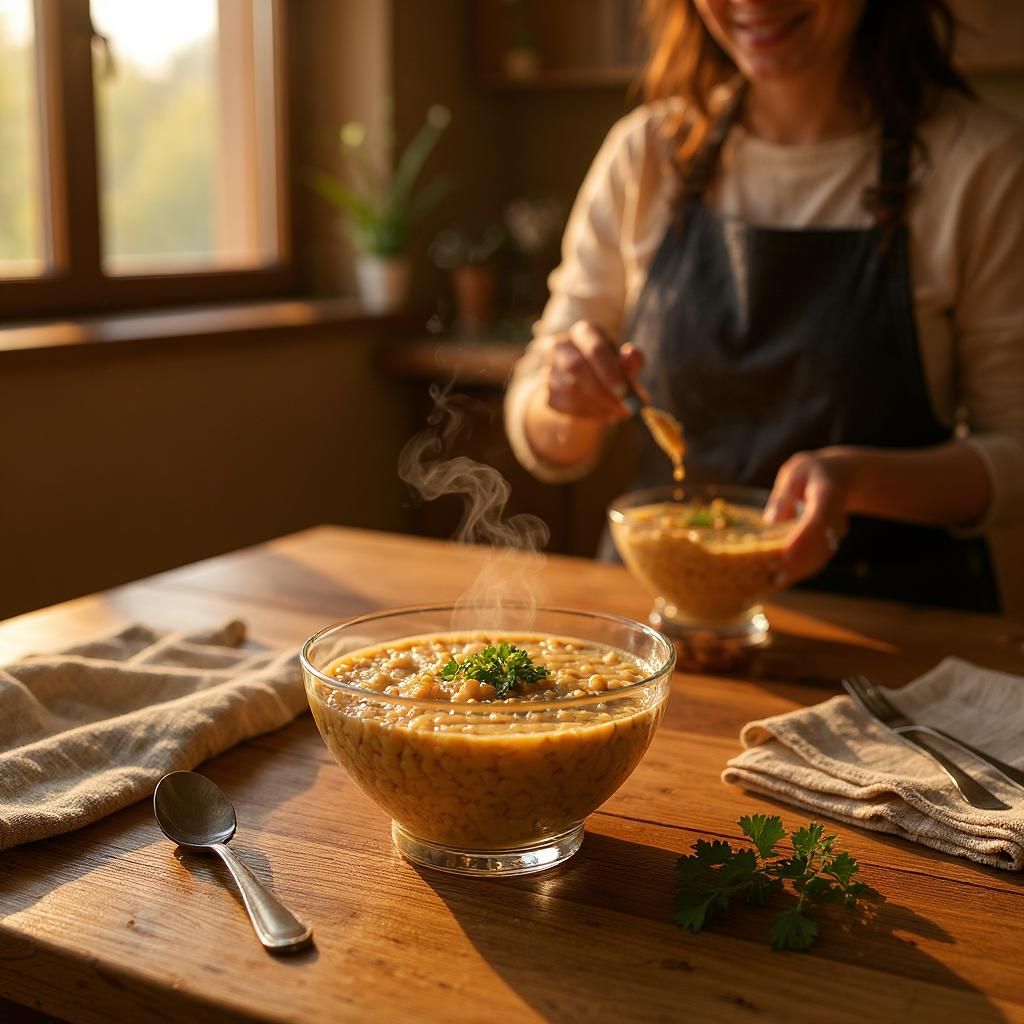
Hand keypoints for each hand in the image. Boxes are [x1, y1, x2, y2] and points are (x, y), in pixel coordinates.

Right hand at [540, 320, 644, 421]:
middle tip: (623, 409)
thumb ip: (631, 360)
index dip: (610, 371)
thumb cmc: (611, 370)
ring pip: (570, 390)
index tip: (625, 392)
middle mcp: (560, 346)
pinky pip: (566, 407)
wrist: (588, 390)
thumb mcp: (624, 363)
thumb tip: (632, 354)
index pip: (595, 348)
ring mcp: (549, 369)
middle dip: (602, 390)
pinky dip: (588, 414)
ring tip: (617, 411)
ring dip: (598, 405)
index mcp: (584, 332)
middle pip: (576, 366)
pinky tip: (602, 413)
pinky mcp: (547, 394)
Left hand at [766, 450, 854, 584]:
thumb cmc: (812, 473)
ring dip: (799, 571)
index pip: (817, 521)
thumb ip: (784, 495)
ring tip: (774, 582)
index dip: (802, 539)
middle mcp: (837, 518)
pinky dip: (802, 570)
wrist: (844, 477)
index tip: (783, 554)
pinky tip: (783, 579)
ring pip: (821, 556)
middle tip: (771, 572)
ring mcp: (837, 532)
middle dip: (796, 561)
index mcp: (827, 496)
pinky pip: (820, 558)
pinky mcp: (832, 541)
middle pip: (820, 544)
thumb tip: (771, 521)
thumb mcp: (795, 473)